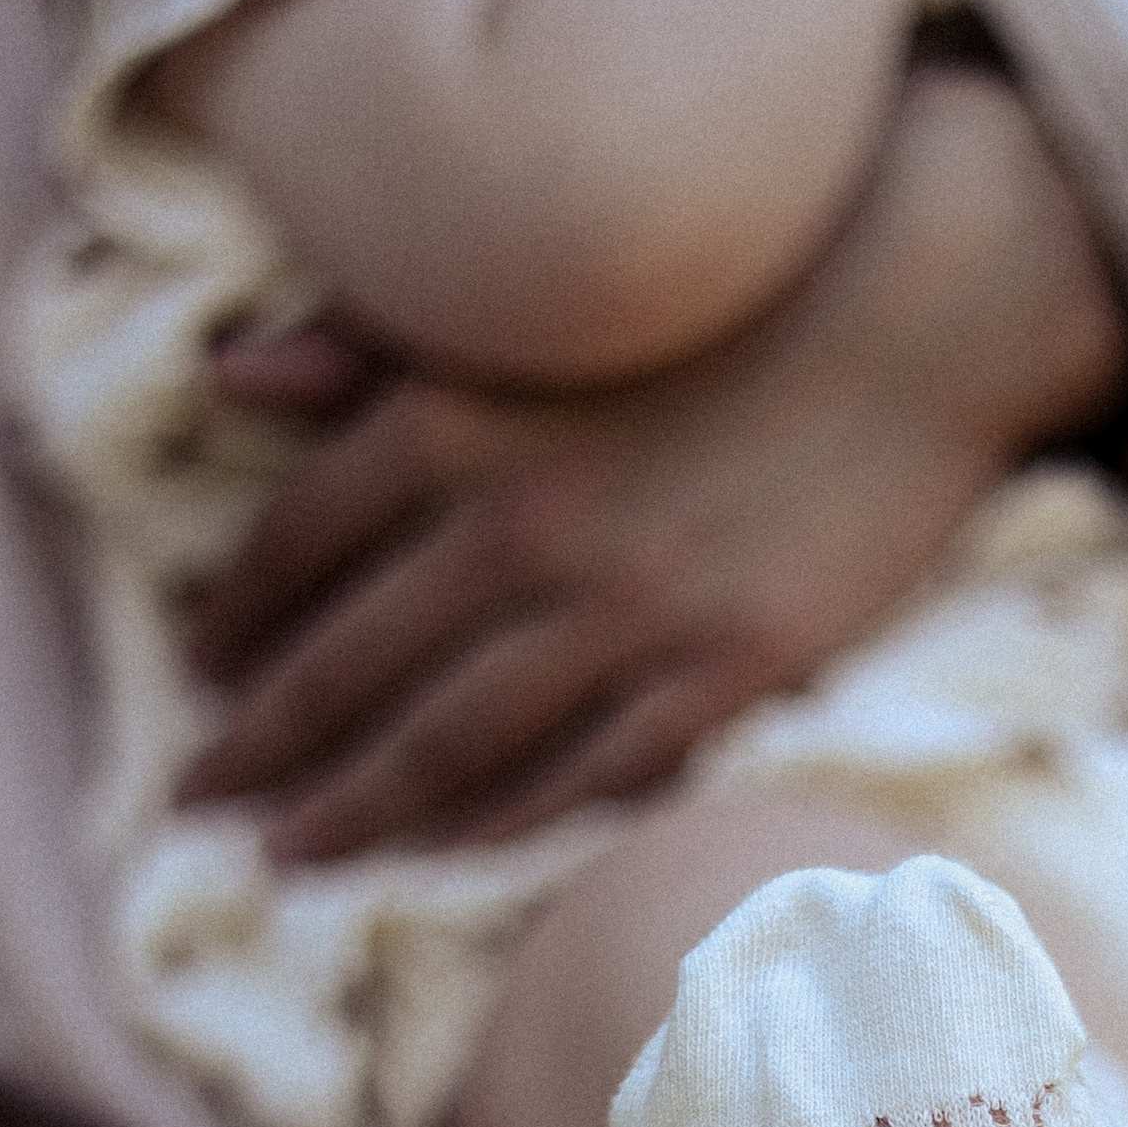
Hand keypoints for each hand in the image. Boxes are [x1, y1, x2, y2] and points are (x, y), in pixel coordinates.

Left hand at [178, 68, 1127, 864]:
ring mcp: (631, 609)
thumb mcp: (535, 288)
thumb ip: (374, 344)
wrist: (935, 296)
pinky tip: (450, 847)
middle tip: (194, 800)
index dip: (232, 615)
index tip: (193, 664)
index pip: (298, 542)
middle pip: (351, 667)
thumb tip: (229, 379)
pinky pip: (593, 771)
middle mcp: (524, 525)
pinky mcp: (732, 664)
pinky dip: (509, 820)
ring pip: (454, 744)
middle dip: (260, 744)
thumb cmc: (731, 273)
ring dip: (356, 808)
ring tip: (286, 853)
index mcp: (459, 416)